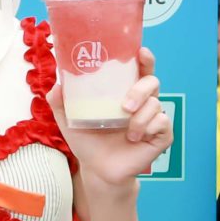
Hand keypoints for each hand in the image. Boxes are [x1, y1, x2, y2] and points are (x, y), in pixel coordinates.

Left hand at [69, 46, 172, 188]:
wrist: (97, 169)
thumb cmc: (88, 141)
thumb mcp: (69, 120)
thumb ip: (60, 102)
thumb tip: (57, 84)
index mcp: (124, 93)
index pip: (138, 70)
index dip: (144, 59)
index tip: (141, 51)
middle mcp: (142, 102)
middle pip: (152, 82)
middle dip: (140, 90)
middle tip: (124, 106)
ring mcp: (154, 118)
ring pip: (156, 104)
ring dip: (139, 118)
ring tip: (126, 132)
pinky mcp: (162, 135)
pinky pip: (162, 123)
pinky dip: (147, 129)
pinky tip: (135, 138)